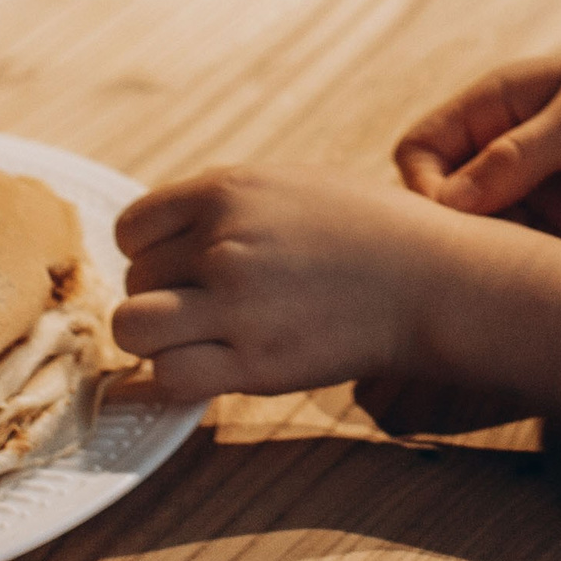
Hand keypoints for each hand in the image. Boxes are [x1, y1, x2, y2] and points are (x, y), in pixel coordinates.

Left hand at [112, 164, 501, 403]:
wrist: (427, 277)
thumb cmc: (368, 227)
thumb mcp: (289, 183)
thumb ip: (226, 203)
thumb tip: (170, 234)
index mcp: (228, 188)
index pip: (133, 227)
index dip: (147, 251)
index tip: (174, 266)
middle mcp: (221, 241)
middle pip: (133, 280)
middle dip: (161, 295)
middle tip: (202, 305)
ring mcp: (235, 302)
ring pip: (133, 328)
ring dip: (155, 339)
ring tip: (192, 338)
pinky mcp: (254, 362)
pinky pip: (169, 376)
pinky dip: (179, 377)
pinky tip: (211, 367)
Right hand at [393, 42, 560, 240]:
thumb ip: (515, 157)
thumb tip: (447, 201)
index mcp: (497, 101)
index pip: (421, 149)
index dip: (426, 189)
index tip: (459, 224)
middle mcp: (507, 141)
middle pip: (450, 198)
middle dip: (468, 229)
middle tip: (509, 247)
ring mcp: (541, 180)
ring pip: (490, 230)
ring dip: (510, 246)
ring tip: (555, 243)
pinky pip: (533, 246)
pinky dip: (541, 257)